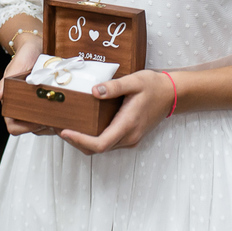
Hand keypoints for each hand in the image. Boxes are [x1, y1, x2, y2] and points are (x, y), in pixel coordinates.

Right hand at [0, 36, 58, 135]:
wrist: (37, 46)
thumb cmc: (24, 55)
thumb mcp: (16, 67)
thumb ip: (6, 83)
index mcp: (11, 102)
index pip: (13, 126)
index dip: (23, 127)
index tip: (37, 121)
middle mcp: (23, 106)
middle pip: (30, 129)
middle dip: (42, 127)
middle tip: (54, 120)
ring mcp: (36, 106)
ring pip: (42, 126)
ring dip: (51, 125)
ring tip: (61, 117)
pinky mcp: (47, 103)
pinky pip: (51, 118)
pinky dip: (58, 118)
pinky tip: (65, 113)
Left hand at [58, 70, 174, 154]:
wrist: (172, 94)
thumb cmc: (154, 86)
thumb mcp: (134, 81)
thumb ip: (114, 87)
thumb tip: (93, 92)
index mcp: (128, 125)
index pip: (100, 143)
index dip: (80, 140)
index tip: (64, 131)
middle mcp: (129, 137)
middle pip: (97, 149)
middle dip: (76, 141)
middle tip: (59, 127)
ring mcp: (130, 139)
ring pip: (102, 148)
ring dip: (84, 141)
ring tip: (68, 126)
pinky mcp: (130, 136)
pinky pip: (108, 143)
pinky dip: (93, 139)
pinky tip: (84, 126)